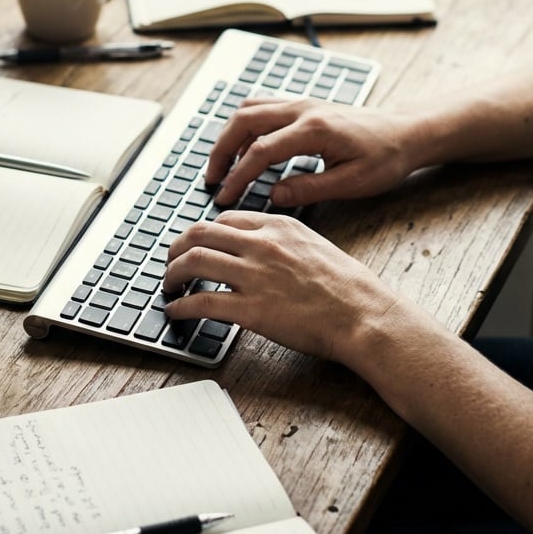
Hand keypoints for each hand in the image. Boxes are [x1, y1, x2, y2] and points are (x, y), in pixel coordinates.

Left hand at [163, 210, 394, 362]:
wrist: (364, 314)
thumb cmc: (348, 286)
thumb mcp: (313, 244)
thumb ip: (281, 240)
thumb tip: (257, 247)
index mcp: (277, 225)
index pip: (224, 219)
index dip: (203, 233)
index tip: (196, 245)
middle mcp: (262, 244)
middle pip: (200, 233)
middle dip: (177, 248)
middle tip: (170, 262)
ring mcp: (255, 275)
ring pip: (194, 261)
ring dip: (172, 274)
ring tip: (168, 286)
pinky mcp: (251, 309)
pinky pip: (202, 302)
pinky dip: (181, 306)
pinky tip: (175, 312)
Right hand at [205, 97, 420, 206]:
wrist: (407, 131)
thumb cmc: (386, 157)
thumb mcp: (353, 183)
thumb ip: (310, 189)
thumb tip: (272, 196)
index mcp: (314, 129)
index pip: (261, 151)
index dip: (238, 176)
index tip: (225, 196)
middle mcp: (303, 109)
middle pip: (244, 121)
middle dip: (221, 150)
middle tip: (212, 179)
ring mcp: (302, 103)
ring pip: (249, 109)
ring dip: (229, 136)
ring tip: (221, 166)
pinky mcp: (303, 105)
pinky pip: (262, 108)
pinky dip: (244, 127)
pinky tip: (243, 149)